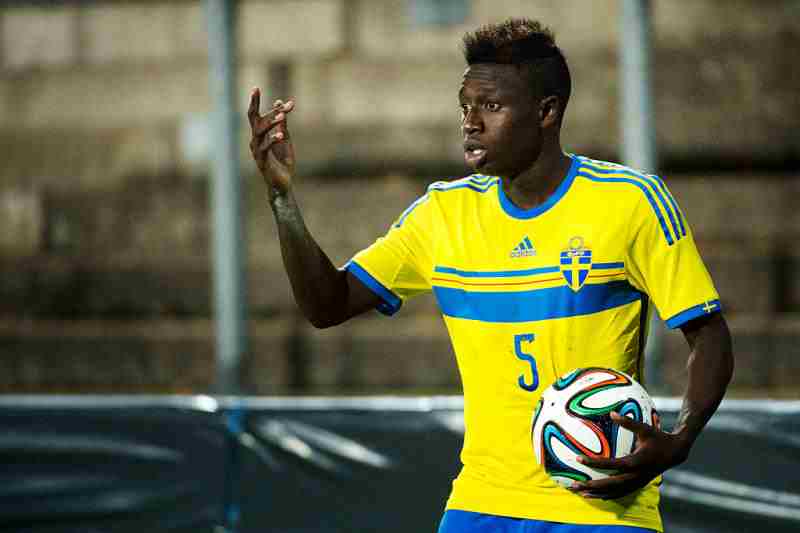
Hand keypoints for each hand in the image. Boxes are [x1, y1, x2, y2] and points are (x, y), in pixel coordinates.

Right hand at [248, 87, 295, 195]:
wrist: (283, 184)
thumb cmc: (282, 162)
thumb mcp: (285, 138)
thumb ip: (283, 123)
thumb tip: (281, 103)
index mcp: (259, 135)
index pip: (254, 115)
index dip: (254, 102)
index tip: (256, 87)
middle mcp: (254, 141)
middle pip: (255, 121)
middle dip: (262, 109)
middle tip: (277, 103)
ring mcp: (257, 151)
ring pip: (260, 133)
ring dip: (271, 123)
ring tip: (282, 116)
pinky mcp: (262, 161)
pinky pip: (265, 148)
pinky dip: (273, 140)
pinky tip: (281, 135)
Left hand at [568, 411, 691, 499]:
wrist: (675, 453)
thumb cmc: (658, 438)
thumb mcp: (645, 428)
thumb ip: (628, 422)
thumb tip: (611, 413)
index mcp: (638, 461)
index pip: (613, 464)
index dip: (595, 462)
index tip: (578, 459)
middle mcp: (637, 475)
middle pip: (611, 484)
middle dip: (592, 485)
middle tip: (575, 484)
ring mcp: (638, 483)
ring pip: (615, 492)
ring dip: (597, 493)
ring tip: (579, 492)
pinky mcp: (638, 486)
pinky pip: (620, 494)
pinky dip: (606, 496)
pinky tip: (594, 496)